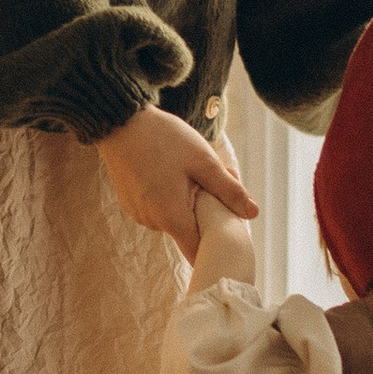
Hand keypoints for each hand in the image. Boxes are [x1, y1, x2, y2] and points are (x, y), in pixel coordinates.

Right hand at [95, 105, 259, 263]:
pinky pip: (158, 208)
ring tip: (192, 169)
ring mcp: (138, 213)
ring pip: (173, 218)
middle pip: (188, 231)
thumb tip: (253, 214)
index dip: (215, 245)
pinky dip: (170, 196)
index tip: (228, 228)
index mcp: (172, 217)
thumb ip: (229, 190)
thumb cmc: (164, 139)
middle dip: (206, 212)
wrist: (119, 121)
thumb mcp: (203, 161)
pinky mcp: (130, 202)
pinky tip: (173, 170)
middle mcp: (152, 222)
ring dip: (188, 202)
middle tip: (217, 175)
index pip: (197, 252)